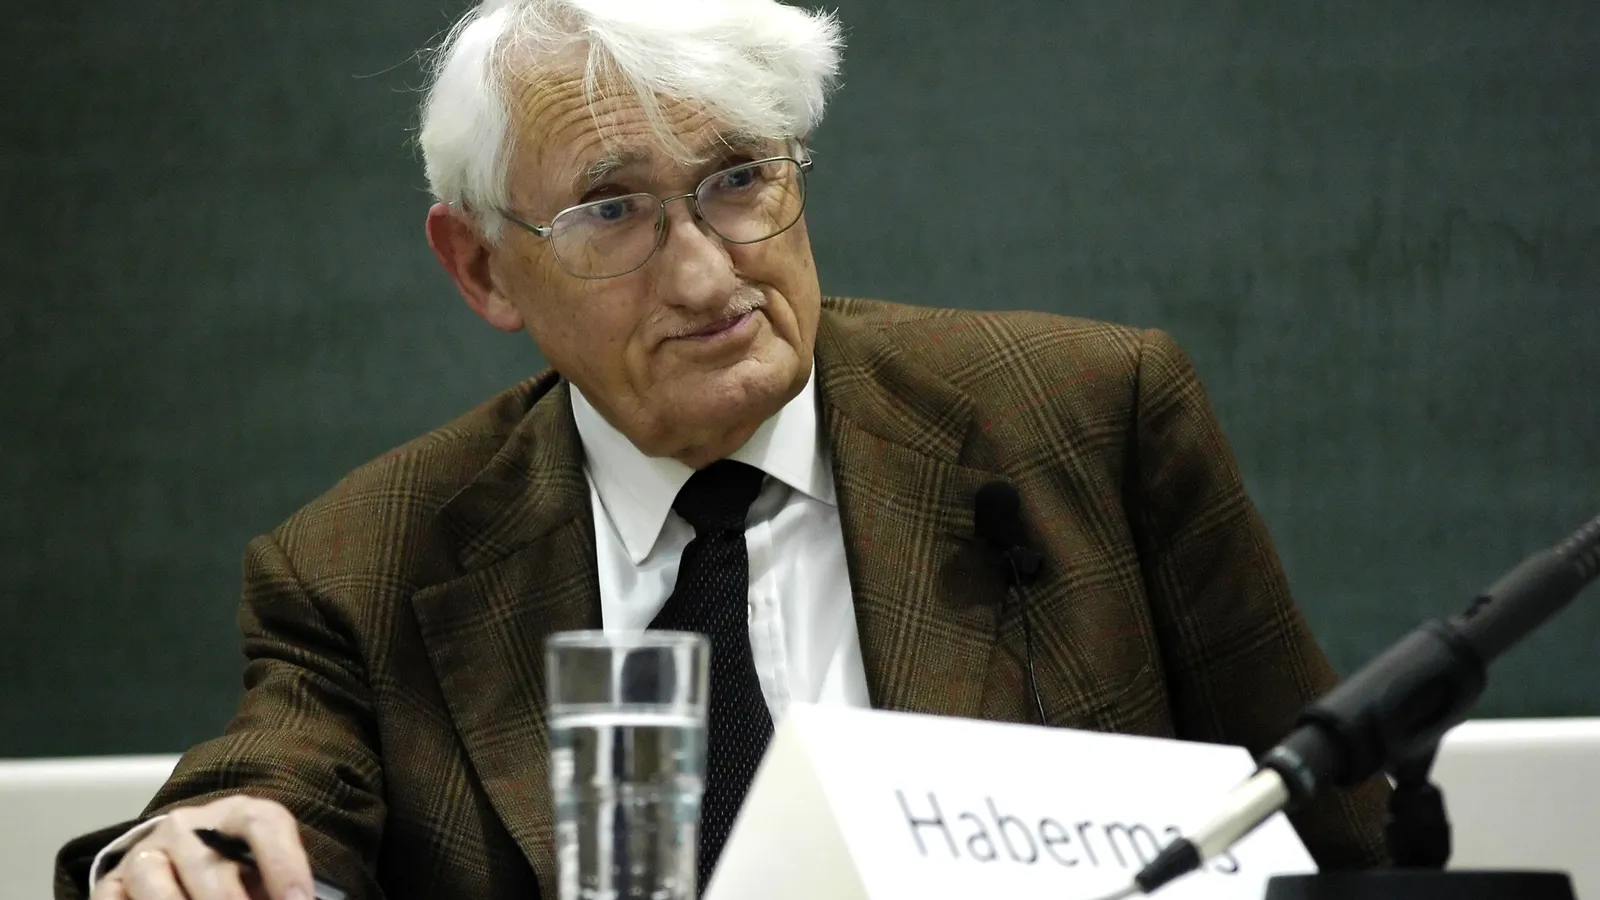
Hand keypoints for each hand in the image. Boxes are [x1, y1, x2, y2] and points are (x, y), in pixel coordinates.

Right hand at [92, 796, 313, 899]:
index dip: (284, 867)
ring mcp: (145, 852)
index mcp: (238, 814)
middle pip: (209, 866)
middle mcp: (187, 826)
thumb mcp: (267, 870)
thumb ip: (282, 888)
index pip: (263, 826)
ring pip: (154, 880)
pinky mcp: (112, 882)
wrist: (187, 856)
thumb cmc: (242, 868)